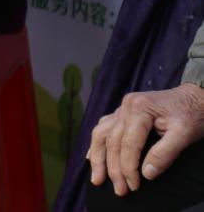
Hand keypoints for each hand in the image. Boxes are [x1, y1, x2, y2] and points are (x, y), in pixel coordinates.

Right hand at [88, 84, 203, 195]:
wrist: (197, 96)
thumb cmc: (193, 114)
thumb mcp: (185, 134)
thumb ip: (164, 153)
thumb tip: (146, 173)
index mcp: (139, 108)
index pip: (127, 144)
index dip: (128, 168)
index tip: (134, 186)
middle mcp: (125, 106)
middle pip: (112, 141)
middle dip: (113, 168)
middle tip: (119, 190)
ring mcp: (122, 108)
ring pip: (101, 134)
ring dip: (98, 157)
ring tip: (97, 178)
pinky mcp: (123, 111)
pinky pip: (104, 127)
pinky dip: (98, 143)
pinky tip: (93, 155)